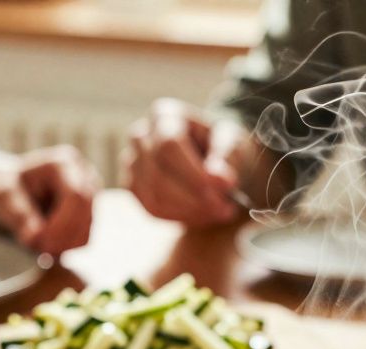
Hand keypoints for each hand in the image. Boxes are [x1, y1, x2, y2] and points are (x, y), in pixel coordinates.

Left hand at [0, 145, 97, 254]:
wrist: (15, 191)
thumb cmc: (9, 188)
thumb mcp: (4, 196)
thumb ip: (19, 215)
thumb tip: (34, 240)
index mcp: (63, 163)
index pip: (76, 196)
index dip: (62, 224)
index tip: (40, 244)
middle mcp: (85, 176)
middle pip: (86, 215)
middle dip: (62, 239)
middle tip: (39, 253)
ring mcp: (92, 196)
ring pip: (86, 230)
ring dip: (63, 245)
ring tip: (37, 248)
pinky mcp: (92, 214)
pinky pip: (84, 238)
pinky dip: (66, 247)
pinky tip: (47, 244)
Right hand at [123, 98, 249, 226]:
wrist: (212, 159)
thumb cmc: (221, 146)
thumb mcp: (234, 143)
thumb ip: (228, 158)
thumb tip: (221, 180)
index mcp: (164, 115)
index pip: (169, 145)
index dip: (194, 173)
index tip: (224, 190)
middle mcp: (141, 135)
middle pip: (159, 174)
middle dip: (195, 198)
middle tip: (225, 209)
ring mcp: (132, 161)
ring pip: (154, 196)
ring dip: (190, 211)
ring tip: (218, 211)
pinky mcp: (132, 186)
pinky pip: (151, 209)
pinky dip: (180, 217)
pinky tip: (201, 213)